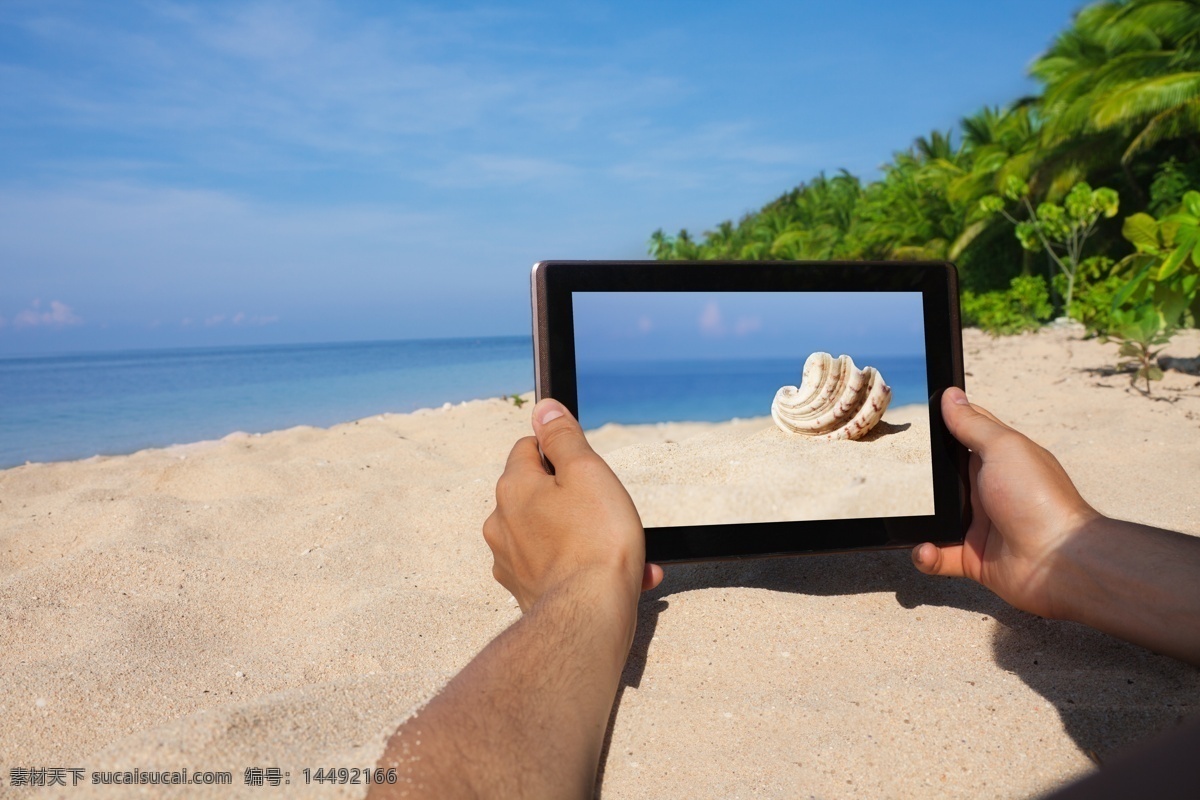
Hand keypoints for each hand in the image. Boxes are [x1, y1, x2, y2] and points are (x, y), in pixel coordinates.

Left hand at [484, 398, 663, 613]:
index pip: (529, 448)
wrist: (590, 616)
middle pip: (539, 493)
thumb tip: (543, 409)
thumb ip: (562, 437)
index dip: (563, 453)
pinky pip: (558, 568)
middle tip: (609, 511)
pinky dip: (584, 568)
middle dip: (576, 499)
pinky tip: (623, 576)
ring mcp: (511, 560)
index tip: (588, 469)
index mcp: (513, 487)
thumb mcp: (587, 471)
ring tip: (625, 551)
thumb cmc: (595, 541)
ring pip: (552, 533)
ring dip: (586, 537)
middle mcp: (502, 523)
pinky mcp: (526, 590)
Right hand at [911, 387, 1099, 618]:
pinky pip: (937, 555)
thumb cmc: (1039, 499)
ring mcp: (979, 525)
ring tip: (905, 516)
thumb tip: (951, 395)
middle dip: (920, 477)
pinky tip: (925, 549)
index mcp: (998, 460)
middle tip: (895, 473)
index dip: (941, 424)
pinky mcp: (972, 557)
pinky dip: (926, 555)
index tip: (913, 416)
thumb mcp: (1004, 448)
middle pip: (942, 477)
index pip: (964, 435)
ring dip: (920, 519)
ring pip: (935, 517)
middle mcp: (987, 491)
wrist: (1058, 561)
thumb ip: (973, 424)